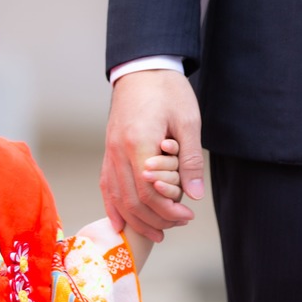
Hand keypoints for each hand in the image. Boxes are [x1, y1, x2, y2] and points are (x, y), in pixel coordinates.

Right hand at [101, 70, 203, 241]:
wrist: (142, 68)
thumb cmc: (167, 90)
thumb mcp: (188, 121)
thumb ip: (189, 160)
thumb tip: (194, 195)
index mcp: (138, 143)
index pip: (149, 192)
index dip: (168, 210)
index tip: (187, 216)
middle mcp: (118, 151)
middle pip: (132, 200)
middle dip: (156, 219)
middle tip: (178, 225)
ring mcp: (109, 152)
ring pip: (117, 197)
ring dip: (136, 219)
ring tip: (157, 233)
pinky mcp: (108, 151)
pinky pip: (106, 185)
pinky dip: (113, 206)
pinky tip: (120, 222)